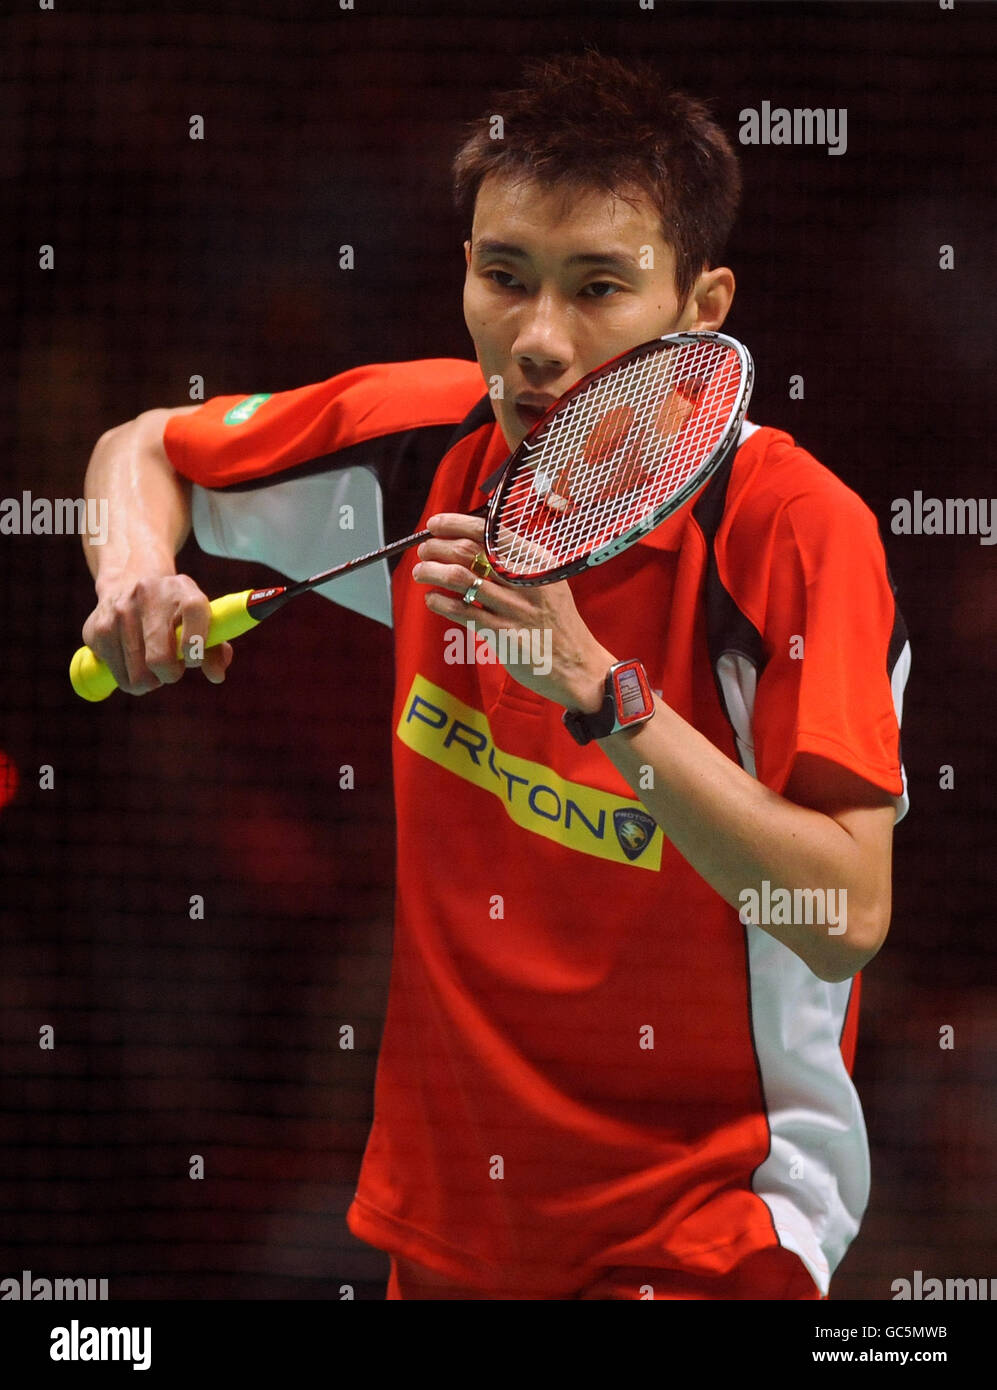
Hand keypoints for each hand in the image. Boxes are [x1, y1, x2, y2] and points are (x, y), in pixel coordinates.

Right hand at [82, 573, 233, 695]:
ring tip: (150, 664)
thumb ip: (215, 649)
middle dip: (169, 675)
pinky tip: (131, 658)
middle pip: (159, 660)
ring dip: (149, 681)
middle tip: (170, 669)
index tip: (191, 659)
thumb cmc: (174, 610)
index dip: (194, 648)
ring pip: (137, 676)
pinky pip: (118, 676)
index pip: (193, 617)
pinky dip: (128, 677)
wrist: (129, 580)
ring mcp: (119, 611)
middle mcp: (148, 595)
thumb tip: (217, 676)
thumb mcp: (199, 620)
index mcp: (182, 590)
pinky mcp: (97, 629)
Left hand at [412, 513, 614, 711]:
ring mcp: (514, 608)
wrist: (578, 666)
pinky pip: (462, 612)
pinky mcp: (503, 634)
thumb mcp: (548, 584)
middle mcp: (525, 580)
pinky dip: (439, 602)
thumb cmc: (557, 623)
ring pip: (460, 578)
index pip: (490, 531)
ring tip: (421, 572)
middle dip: (438, 547)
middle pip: (469, 551)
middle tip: (424, 550)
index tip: (436, 523)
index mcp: (537, 562)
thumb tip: (474, 543)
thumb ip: (517, 564)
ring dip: (432, 571)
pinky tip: (432, 599)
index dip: (456, 524)